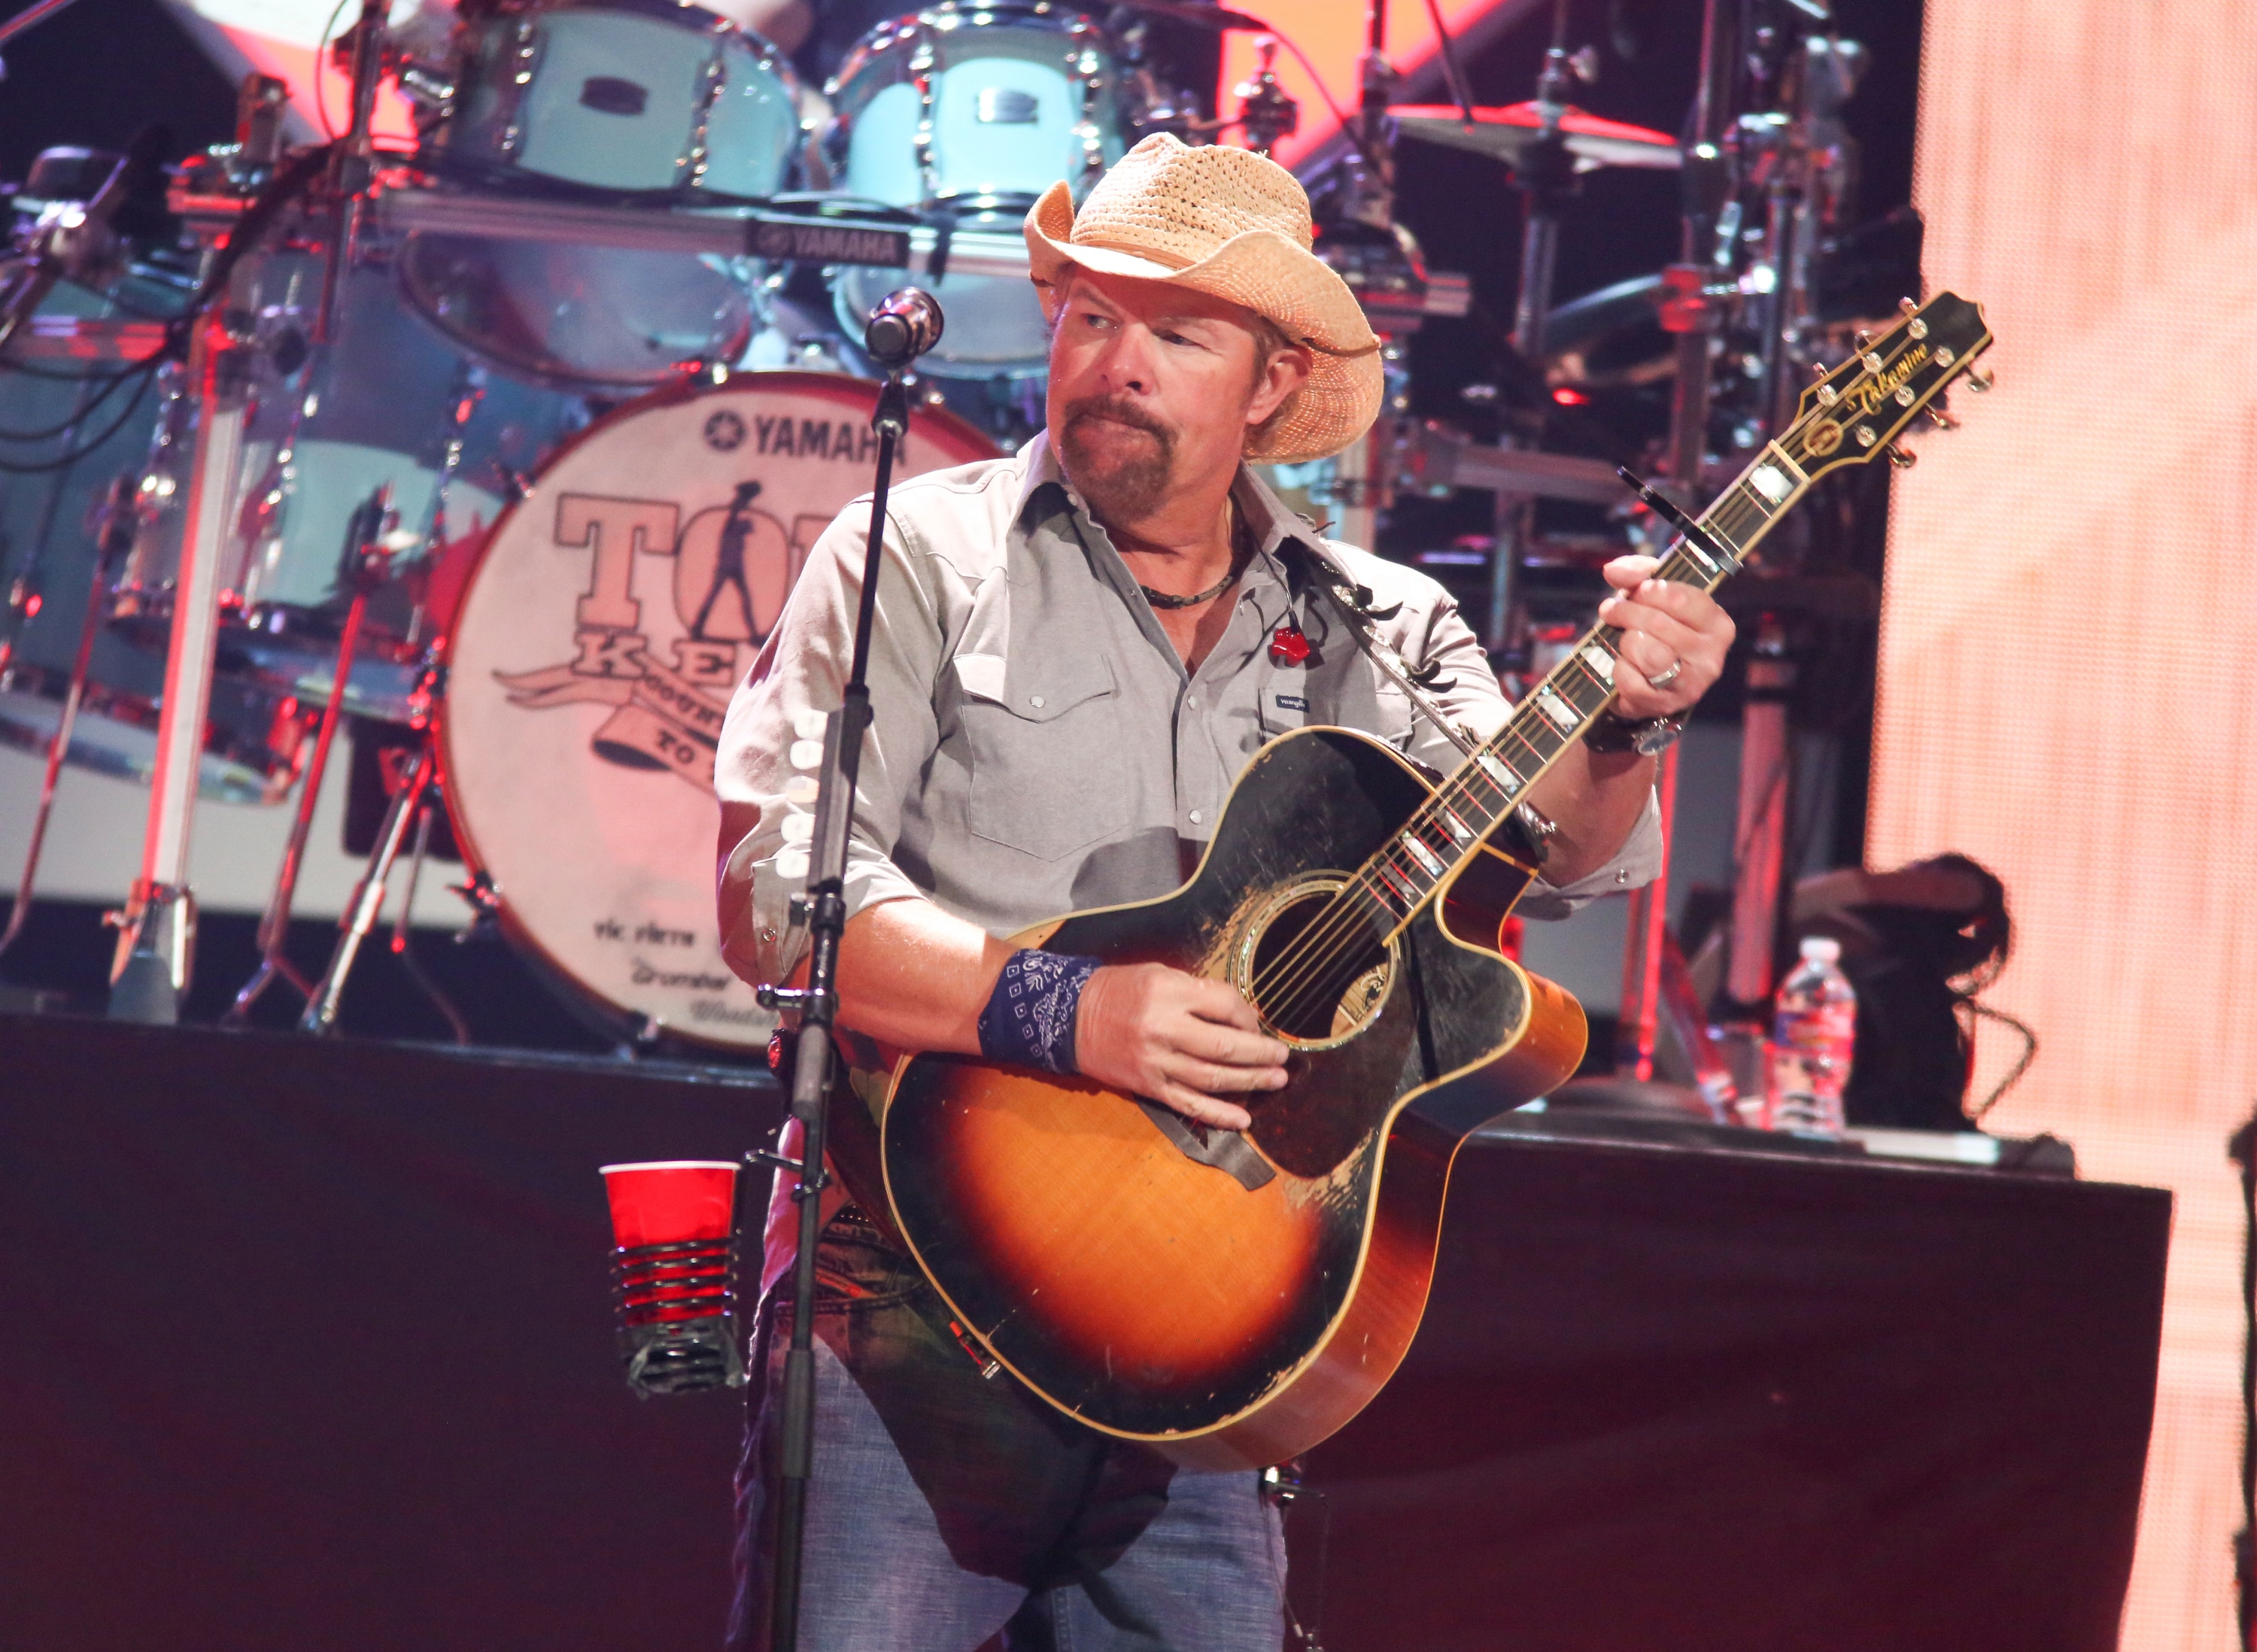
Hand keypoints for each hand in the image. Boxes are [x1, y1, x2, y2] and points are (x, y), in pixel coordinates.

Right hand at [1074, 963, 1288, 1130]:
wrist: (1070, 1018)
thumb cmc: (1119, 991)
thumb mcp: (1159, 974)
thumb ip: (1197, 993)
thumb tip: (1239, 1017)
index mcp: (1168, 992)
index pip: (1224, 1004)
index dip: (1248, 1016)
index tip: (1257, 1024)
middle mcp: (1164, 1028)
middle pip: (1225, 1045)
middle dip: (1260, 1053)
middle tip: (1283, 1057)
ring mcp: (1156, 1061)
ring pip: (1212, 1078)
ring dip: (1250, 1081)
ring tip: (1276, 1081)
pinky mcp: (1149, 1086)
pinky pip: (1189, 1105)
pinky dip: (1218, 1115)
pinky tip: (1243, 1119)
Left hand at [1596, 555, 1735, 719]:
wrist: (1650, 684)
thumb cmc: (1656, 631)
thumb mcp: (1653, 596)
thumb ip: (1638, 575)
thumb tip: (1614, 570)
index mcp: (1717, 624)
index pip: (1680, 598)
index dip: (1649, 592)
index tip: (1635, 592)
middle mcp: (1711, 656)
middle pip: (1657, 623)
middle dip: (1627, 613)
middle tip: (1612, 611)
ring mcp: (1690, 685)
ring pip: (1647, 653)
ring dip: (1626, 643)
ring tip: (1625, 640)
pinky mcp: (1665, 705)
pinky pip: (1631, 680)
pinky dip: (1619, 670)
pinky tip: (1625, 667)